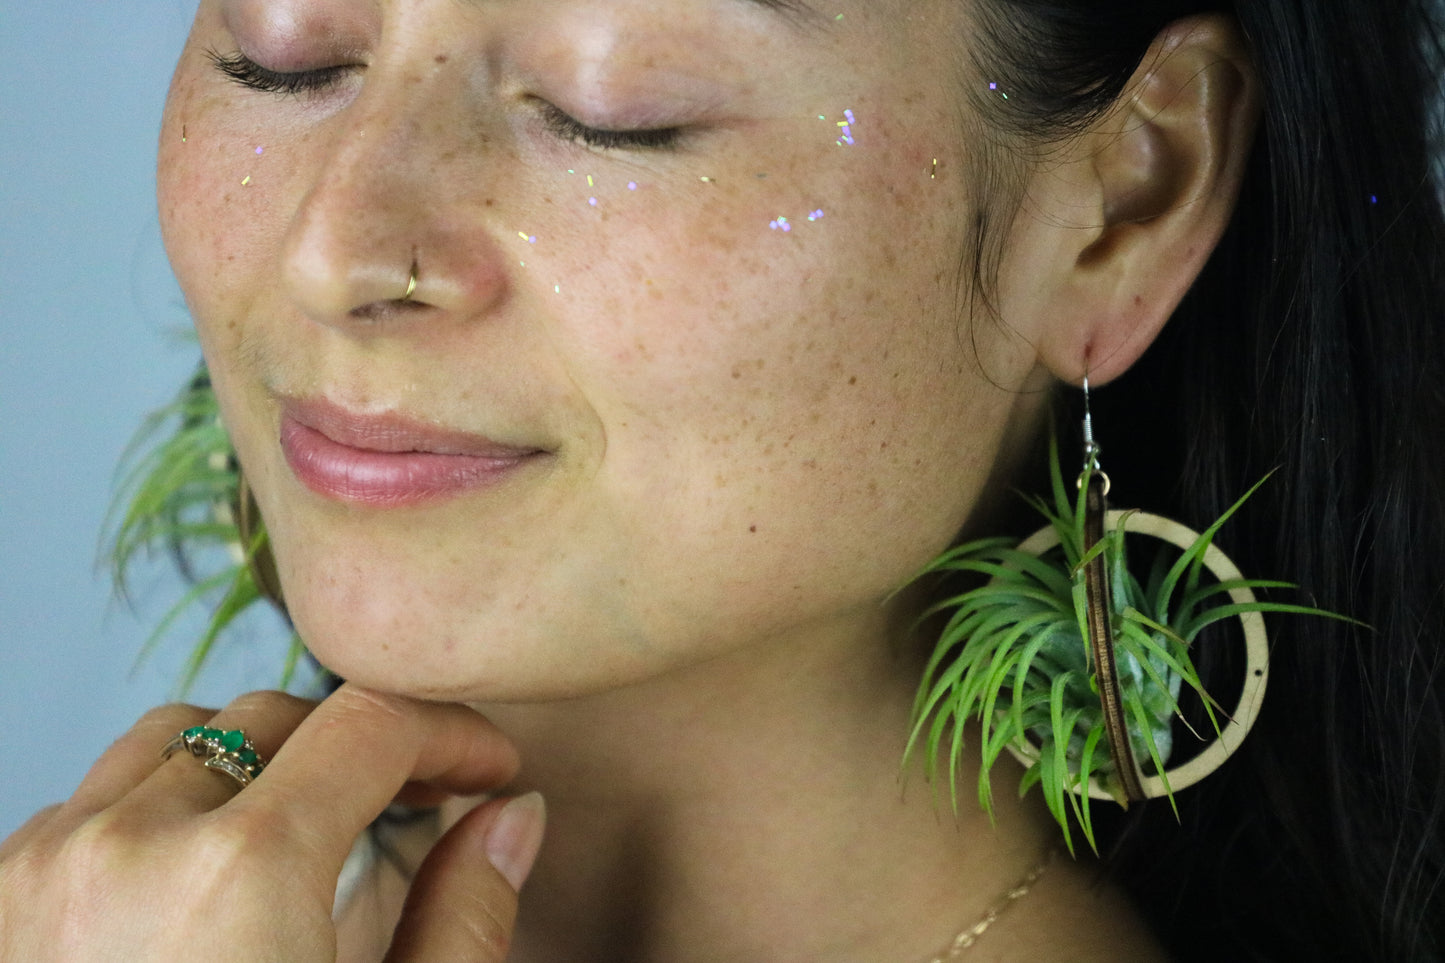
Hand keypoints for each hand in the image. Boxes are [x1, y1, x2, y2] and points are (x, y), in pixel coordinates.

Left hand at [0, 684, 542, 961]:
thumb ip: (466, 920)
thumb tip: (510, 818)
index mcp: (241, 872)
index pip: (371, 724)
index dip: (452, 734)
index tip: (488, 770)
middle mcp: (122, 847)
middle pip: (273, 720)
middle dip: (359, 747)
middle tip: (419, 803)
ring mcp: (34, 876)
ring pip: (170, 744)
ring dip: (255, 768)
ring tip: (310, 835)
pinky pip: (85, 805)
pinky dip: (160, 811)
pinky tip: (203, 885)